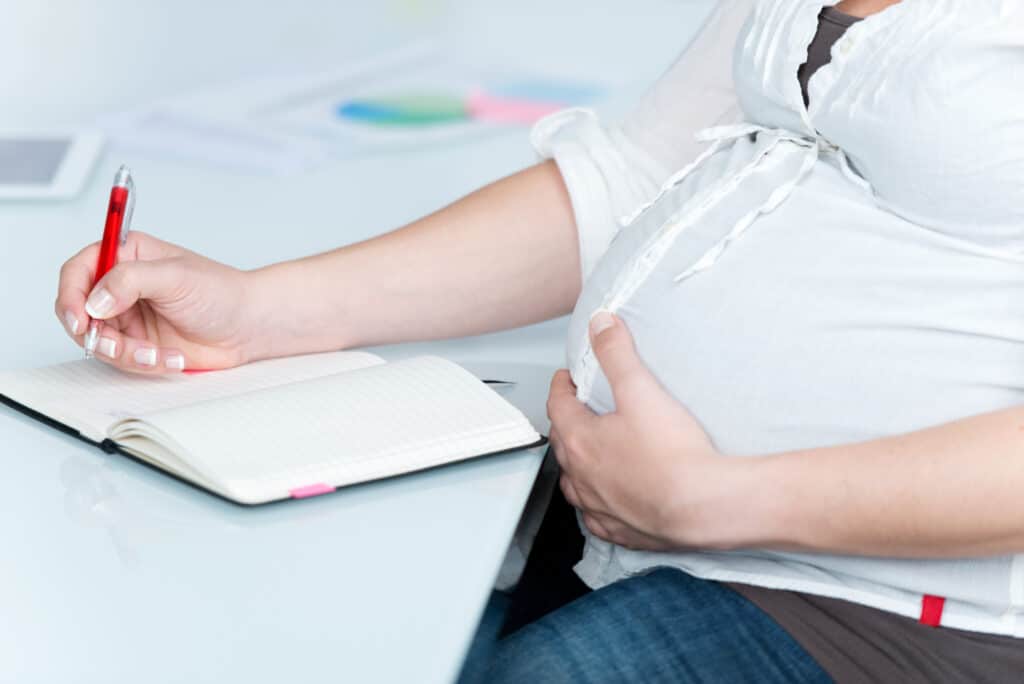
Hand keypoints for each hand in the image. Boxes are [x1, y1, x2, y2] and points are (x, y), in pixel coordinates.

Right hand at [55, 232, 258, 373]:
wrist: (248, 326)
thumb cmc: (221, 292)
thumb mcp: (176, 276)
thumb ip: (131, 280)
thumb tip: (95, 299)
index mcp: (127, 256)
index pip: (79, 270)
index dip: (71, 294)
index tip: (80, 318)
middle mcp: (122, 286)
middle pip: (78, 310)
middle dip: (95, 334)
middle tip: (115, 346)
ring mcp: (128, 317)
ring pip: (98, 340)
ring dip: (124, 353)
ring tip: (155, 354)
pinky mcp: (139, 344)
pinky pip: (122, 360)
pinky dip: (143, 364)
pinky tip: (171, 358)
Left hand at [547, 311, 730, 550]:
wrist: (704, 506)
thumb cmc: (674, 455)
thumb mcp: (642, 390)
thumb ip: (618, 353)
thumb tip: (601, 325)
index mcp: (582, 442)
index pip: (558, 407)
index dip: (561, 387)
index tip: (567, 379)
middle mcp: (583, 478)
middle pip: (563, 444)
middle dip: (567, 422)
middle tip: (578, 409)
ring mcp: (600, 508)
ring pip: (575, 484)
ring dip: (577, 465)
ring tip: (588, 453)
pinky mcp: (622, 531)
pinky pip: (597, 518)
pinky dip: (597, 505)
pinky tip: (608, 501)